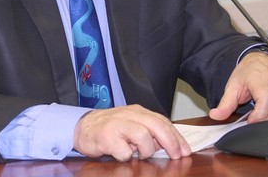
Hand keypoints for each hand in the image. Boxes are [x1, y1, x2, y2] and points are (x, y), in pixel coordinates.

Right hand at [73, 104, 191, 160]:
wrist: (83, 127)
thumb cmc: (111, 128)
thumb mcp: (132, 125)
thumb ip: (149, 131)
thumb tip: (169, 144)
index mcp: (138, 111)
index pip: (162, 121)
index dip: (176, 136)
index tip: (185, 150)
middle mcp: (129, 114)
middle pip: (156, 125)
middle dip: (170, 142)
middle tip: (177, 156)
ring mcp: (118, 124)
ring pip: (143, 137)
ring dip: (145, 150)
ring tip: (137, 153)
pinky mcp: (107, 136)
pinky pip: (124, 151)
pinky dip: (126, 156)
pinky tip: (120, 153)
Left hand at [208, 51, 267, 122]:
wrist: (259, 60)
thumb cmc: (248, 71)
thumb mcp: (233, 86)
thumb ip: (225, 103)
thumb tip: (215, 115)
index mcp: (263, 83)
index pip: (265, 104)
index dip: (257, 117)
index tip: (248, 122)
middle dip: (264, 121)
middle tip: (252, 121)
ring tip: (258, 116)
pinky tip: (267, 113)